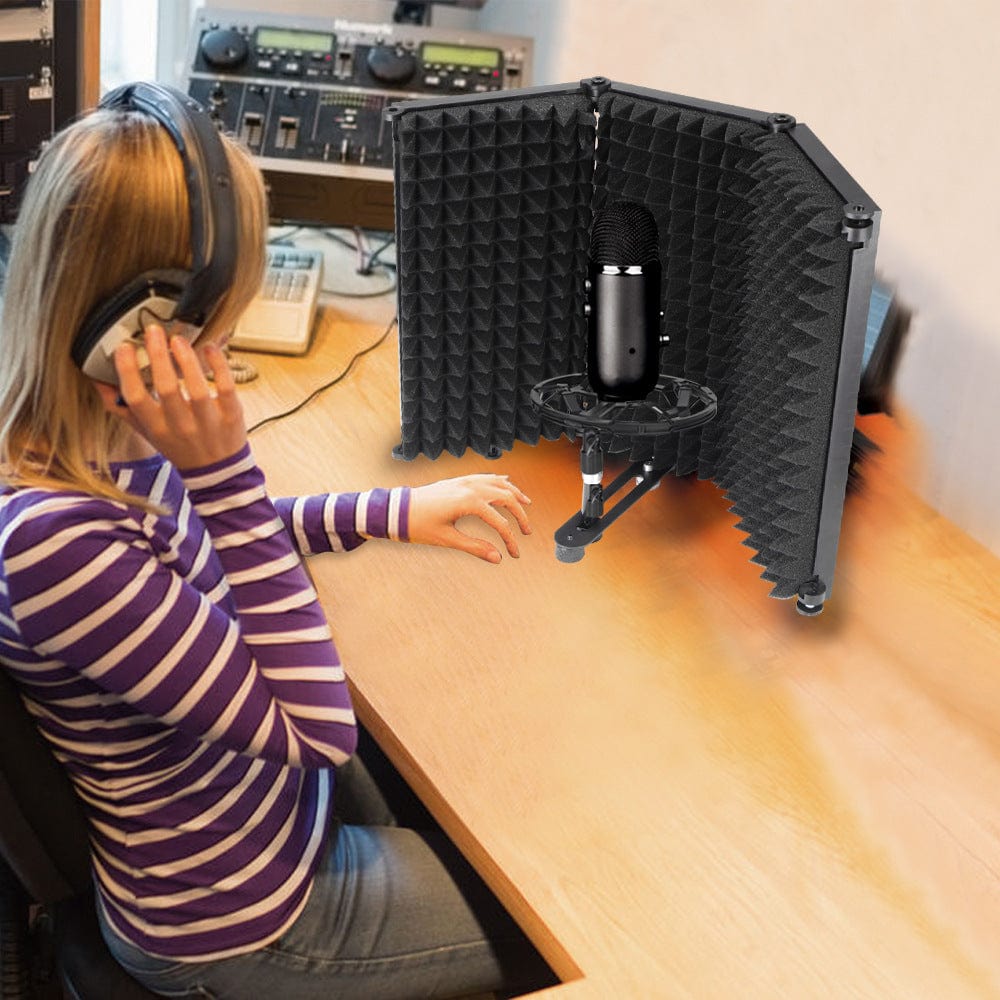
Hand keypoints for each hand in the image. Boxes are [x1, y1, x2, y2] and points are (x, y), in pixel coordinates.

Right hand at [93, 324, 246, 470]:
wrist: (216, 471)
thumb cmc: (178, 445)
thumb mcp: (146, 431)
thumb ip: (121, 407)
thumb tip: (97, 380)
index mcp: (156, 427)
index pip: (136, 398)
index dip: (127, 371)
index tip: (125, 347)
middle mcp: (181, 425)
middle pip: (166, 388)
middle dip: (158, 356)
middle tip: (153, 330)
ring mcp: (208, 421)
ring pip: (196, 388)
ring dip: (186, 359)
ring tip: (177, 339)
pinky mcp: (231, 414)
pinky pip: (225, 387)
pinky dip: (219, 365)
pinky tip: (210, 347)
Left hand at [408, 474, 531, 563]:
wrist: (397, 509)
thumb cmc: (418, 524)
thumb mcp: (447, 539)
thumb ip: (475, 547)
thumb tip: (498, 558)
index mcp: (469, 502)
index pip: (500, 523)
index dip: (510, 540)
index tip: (514, 554)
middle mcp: (470, 487)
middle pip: (506, 499)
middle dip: (520, 516)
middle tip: (527, 532)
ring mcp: (465, 481)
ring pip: (499, 483)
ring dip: (514, 493)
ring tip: (526, 504)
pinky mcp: (459, 480)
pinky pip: (485, 477)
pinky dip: (499, 481)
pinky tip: (506, 483)